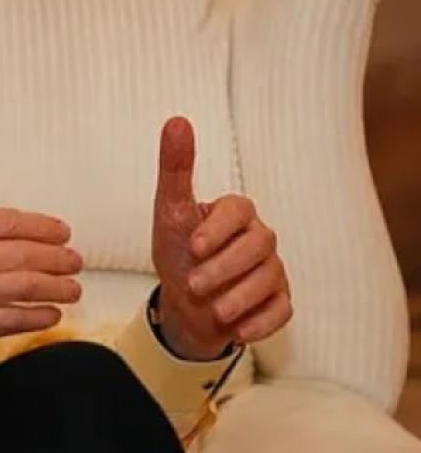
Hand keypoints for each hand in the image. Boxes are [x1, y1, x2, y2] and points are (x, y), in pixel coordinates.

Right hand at [0, 124, 82, 427]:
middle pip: (22, 254)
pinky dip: (39, 315)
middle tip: (74, 259)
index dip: (40, 226)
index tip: (61, 231)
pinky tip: (51, 312)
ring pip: (25, 287)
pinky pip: (14, 319)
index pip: (4, 222)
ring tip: (73, 286)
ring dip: (56, 286)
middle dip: (57, 257)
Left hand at [151, 117, 292, 360]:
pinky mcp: (279, 301)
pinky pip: (283, 311)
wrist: (182, 302)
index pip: (238, 209)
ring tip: (214, 310)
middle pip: (258, 245)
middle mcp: (259, 238)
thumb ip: (175, 169)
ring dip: (240, 298)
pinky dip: (261, 323)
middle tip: (194, 283)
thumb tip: (177, 119)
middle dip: (225, 267)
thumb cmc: (176, 251)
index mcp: (235, 212)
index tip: (192, 246)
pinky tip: (238, 332)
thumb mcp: (169, 211)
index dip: (217, 229)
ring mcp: (272, 270)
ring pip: (270, 279)